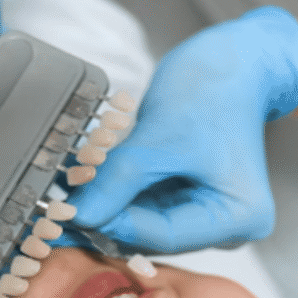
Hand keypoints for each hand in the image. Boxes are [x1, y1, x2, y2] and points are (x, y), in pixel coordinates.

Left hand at [68, 7, 297, 252]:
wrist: (233, 60)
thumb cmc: (214, 90)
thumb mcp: (161, 137)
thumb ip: (119, 181)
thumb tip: (79, 216)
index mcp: (239, 218)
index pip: (164, 237)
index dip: (113, 225)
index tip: (70, 214)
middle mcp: (227, 226)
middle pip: (153, 236)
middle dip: (107, 218)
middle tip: (58, 208)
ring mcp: (206, 213)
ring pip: (143, 223)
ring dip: (106, 206)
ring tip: (67, 190)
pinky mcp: (186, 199)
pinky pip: (144, 205)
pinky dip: (115, 194)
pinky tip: (84, 182)